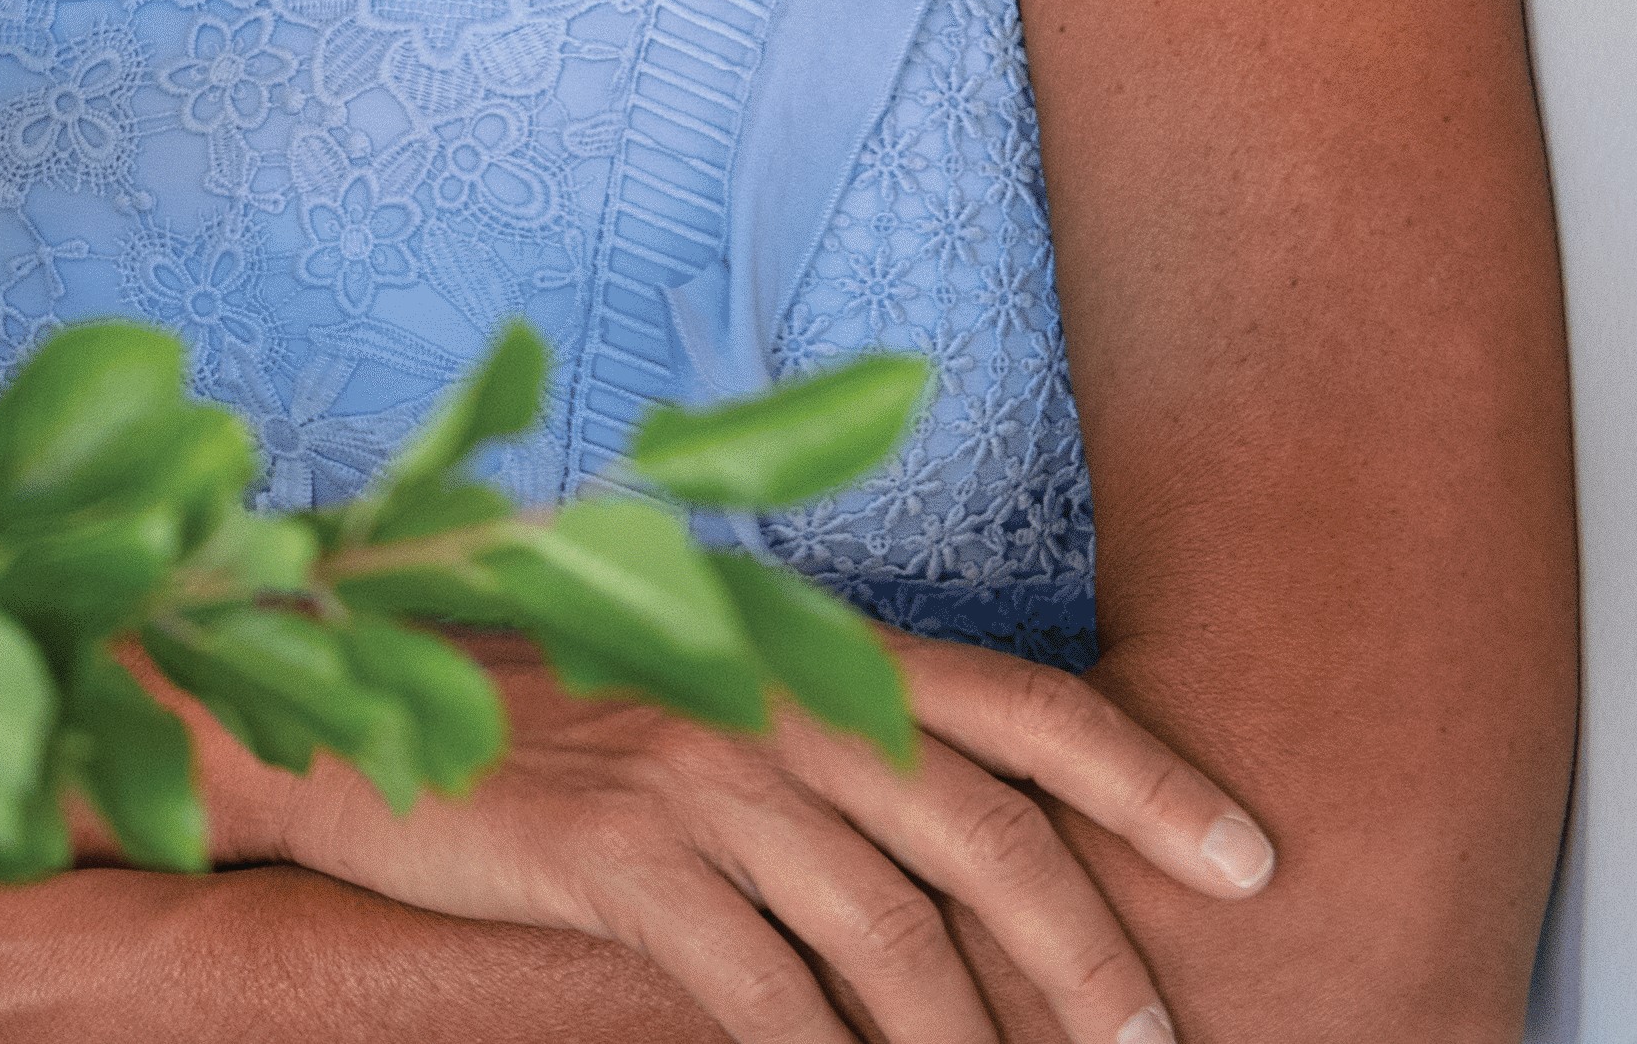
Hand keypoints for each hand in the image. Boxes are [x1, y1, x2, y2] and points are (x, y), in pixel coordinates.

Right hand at [195, 625, 1274, 1043]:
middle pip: (984, 831)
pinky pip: (761, 990)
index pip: (1026, 704)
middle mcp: (780, 692)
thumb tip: (986, 841)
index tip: (1254, 862)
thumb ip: (847, 743)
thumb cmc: (581, 715)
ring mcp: (701, 771)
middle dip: (1091, 957)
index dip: (1150, 779)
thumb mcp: (729, 696)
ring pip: (887, 934)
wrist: (382, 709)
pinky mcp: (618, 858)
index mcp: (824, 645)